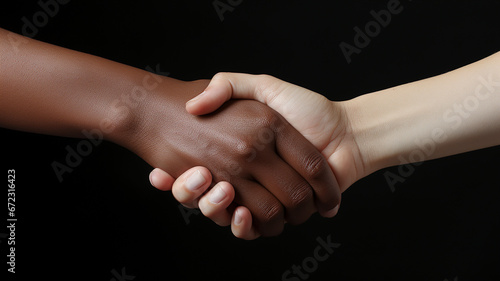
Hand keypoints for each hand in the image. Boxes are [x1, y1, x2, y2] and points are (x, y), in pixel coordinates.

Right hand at [128, 78, 339, 236]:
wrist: (346, 134)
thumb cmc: (307, 107)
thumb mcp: (262, 87)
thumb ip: (228, 85)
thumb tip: (194, 105)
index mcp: (237, 151)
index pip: (195, 170)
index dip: (176, 176)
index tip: (159, 174)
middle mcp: (244, 174)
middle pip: (203, 194)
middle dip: (190, 193)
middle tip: (192, 177)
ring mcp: (259, 194)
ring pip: (222, 213)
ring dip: (212, 208)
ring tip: (219, 190)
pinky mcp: (276, 211)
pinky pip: (250, 227)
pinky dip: (242, 226)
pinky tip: (240, 211)